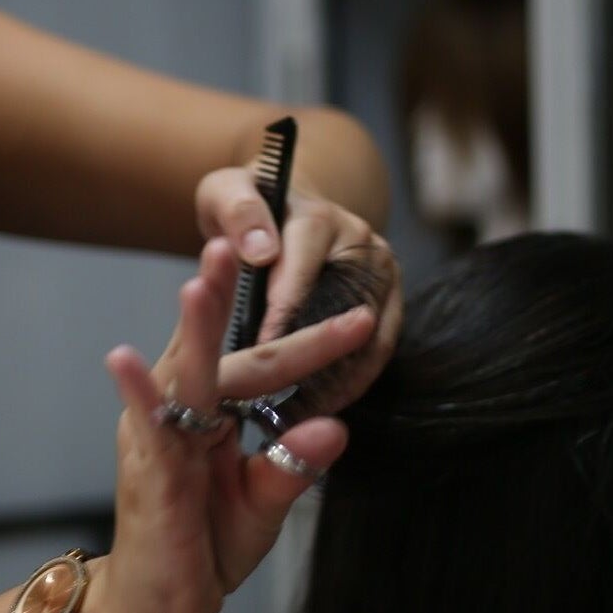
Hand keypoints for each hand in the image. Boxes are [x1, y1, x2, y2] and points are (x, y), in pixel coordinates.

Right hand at [78, 239, 357, 612]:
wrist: (158, 609)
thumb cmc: (204, 546)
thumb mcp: (264, 502)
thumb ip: (296, 464)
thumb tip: (337, 425)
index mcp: (211, 414)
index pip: (263, 365)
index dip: (313, 343)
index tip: (365, 318)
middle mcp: (180, 414)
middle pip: (213, 347)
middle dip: (226, 294)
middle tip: (241, 239)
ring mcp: (157, 439)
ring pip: (181, 373)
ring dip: (191, 327)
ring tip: (201, 279)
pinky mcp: (145, 472)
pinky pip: (142, 426)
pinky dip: (136, 393)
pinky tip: (122, 358)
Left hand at [194, 165, 403, 410]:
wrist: (281, 202)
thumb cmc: (245, 205)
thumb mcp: (223, 194)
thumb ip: (237, 213)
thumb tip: (261, 251)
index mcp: (317, 219)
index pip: (297, 280)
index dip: (278, 325)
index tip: (256, 364)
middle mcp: (359, 241)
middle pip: (344, 314)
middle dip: (314, 363)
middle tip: (282, 408)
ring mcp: (381, 269)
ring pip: (371, 337)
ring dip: (342, 380)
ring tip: (306, 418)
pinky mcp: (390, 295)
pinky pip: (380, 345)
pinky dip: (355, 377)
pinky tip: (326, 405)